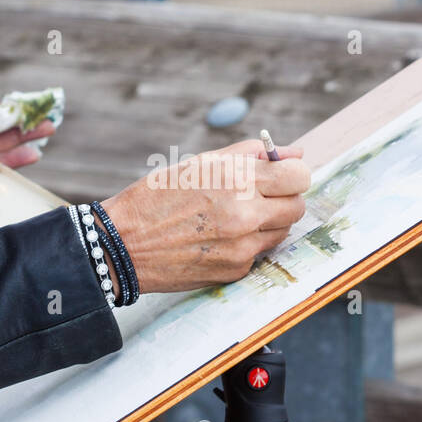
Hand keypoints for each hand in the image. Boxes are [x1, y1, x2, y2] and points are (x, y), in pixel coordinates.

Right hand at [100, 138, 310, 294]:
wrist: (123, 243)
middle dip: (284, 198)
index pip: (298, 176)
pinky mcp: (237, 270)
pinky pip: (260, 252)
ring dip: (268, 222)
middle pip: (298, 206)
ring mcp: (243, 246)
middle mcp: (244, 214)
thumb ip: (250, 155)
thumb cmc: (157, 196)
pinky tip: (218, 237)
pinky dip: (248, 243)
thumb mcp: (198, 163)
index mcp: (235, 179)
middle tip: (259, 196)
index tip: (282, 174)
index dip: (293, 173)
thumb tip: (294, 152)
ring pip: (283, 231)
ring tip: (233, 216)